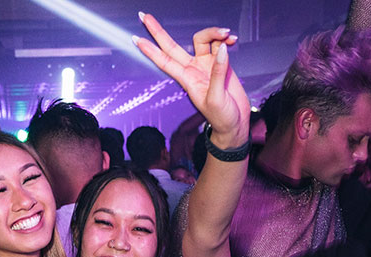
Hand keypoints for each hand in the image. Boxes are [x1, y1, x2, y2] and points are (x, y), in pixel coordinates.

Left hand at [134, 13, 249, 147]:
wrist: (235, 124)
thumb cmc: (222, 118)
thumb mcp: (216, 98)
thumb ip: (219, 73)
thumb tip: (222, 50)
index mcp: (187, 79)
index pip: (164, 61)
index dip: (150, 50)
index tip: (136, 39)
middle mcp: (193, 70)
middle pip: (172, 45)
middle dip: (158, 31)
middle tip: (145, 17)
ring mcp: (206, 65)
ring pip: (202, 39)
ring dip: (214, 33)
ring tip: (227, 35)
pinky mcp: (220, 64)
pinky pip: (220, 45)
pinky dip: (226, 40)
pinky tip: (232, 41)